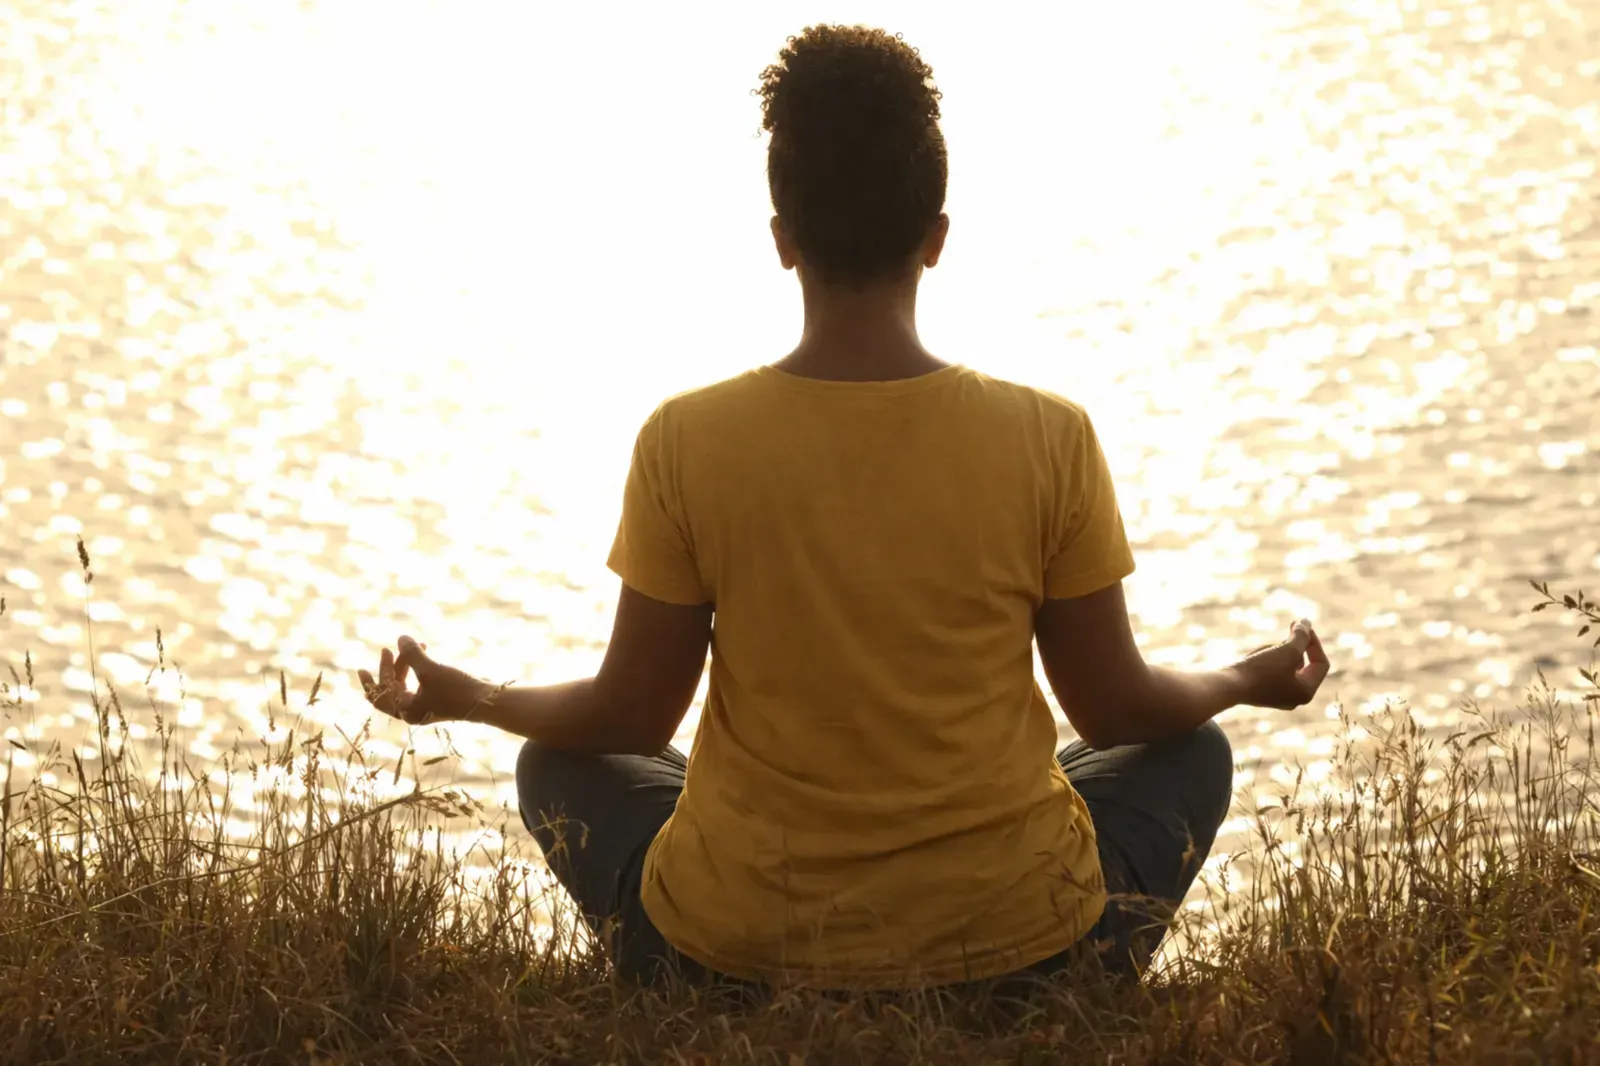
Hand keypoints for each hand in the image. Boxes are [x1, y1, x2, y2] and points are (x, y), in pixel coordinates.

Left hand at [357, 635, 494, 725]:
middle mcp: (413, 711)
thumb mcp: (430, 669)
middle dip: (389, 668)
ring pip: (405, 684)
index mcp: (406, 710)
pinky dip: (418, 669)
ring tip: (414, 646)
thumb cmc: (456, 688)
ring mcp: (426, 706)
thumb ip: (411, 654)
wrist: (485, 702)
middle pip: (391, 689)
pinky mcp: (438, 700)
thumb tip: (400, 638)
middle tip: (388, 650)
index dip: (369, 682)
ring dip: (406, 665)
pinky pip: (418, 683)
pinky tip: (424, 654)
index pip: (380, 697)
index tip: (360, 669)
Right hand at [1234, 619, 1329, 709]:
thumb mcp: (1286, 650)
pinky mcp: (1260, 691)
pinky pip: (1272, 670)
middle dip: (1296, 644)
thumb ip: (1301, 636)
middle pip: (1304, 664)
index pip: (1320, 663)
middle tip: (1291, 626)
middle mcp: (1293, 698)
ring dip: (1280, 650)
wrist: (1226, 686)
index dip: (1315, 642)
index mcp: (1305, 693)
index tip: (1302, 626)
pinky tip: (1254, 656)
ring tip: (1265, 648)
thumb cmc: (1260, 671)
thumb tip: (1306, 622)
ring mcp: (1276, 696)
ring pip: (1286, 665)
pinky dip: (1268, 658)